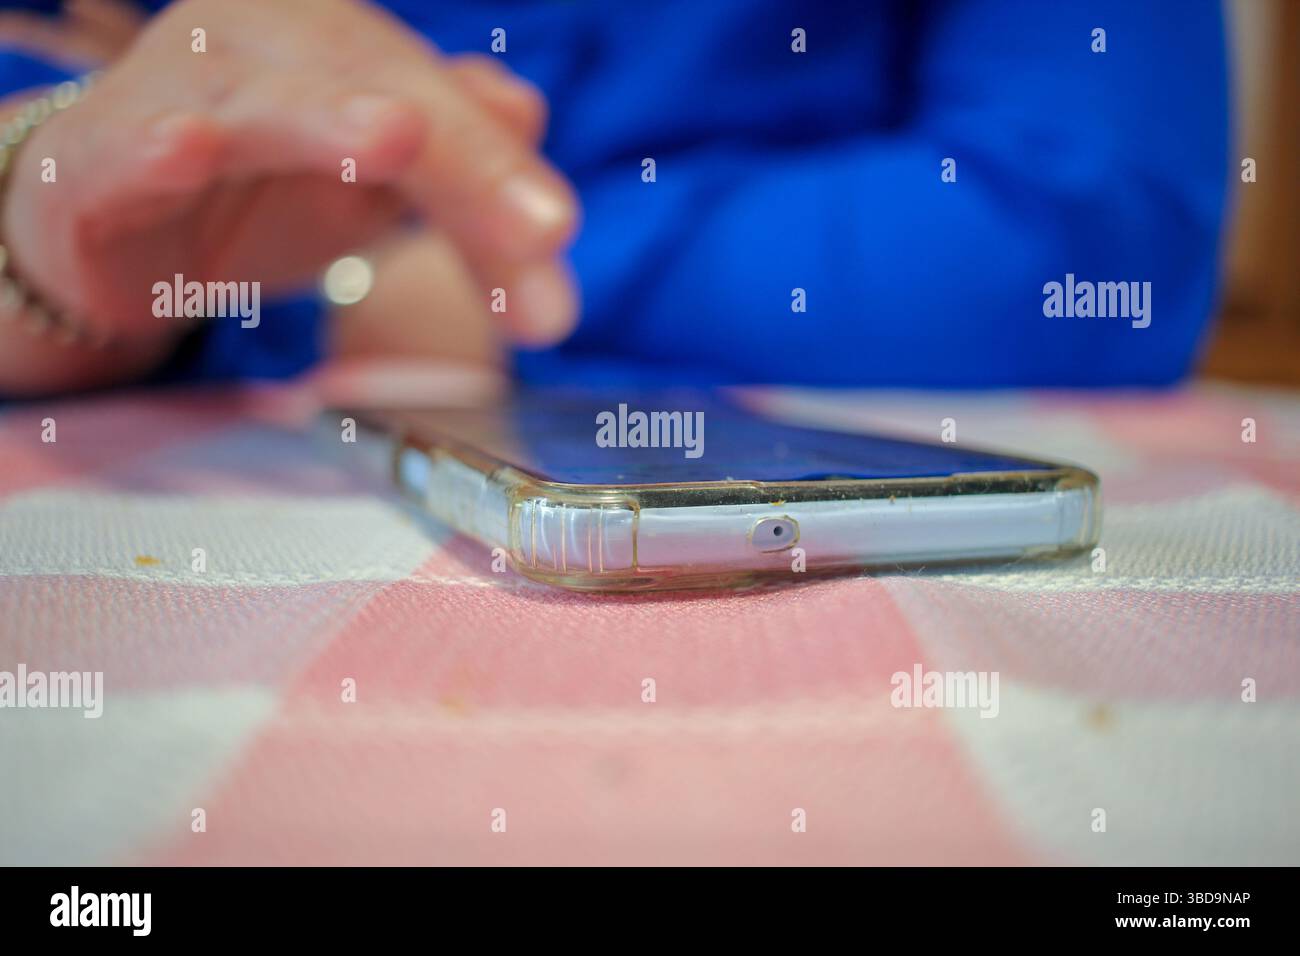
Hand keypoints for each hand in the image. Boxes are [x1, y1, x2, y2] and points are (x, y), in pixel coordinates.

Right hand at [0, 0, 578, 393]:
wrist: (118, 229)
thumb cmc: (257, 197)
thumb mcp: (374, 197)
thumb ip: (458, 180)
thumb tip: (530, 113)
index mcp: (344, 49)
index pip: (442, 103)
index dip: (502, 173)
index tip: (557, 240)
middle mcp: (265, 46)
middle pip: (375, 86)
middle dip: (460, 157)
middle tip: (536, 224)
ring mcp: (175, 91)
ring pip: (262, 101)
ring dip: (324, 117)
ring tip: (393, 139)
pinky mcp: (93, 156)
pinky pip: (125, 146)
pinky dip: (157, 147)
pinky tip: (189, 149)